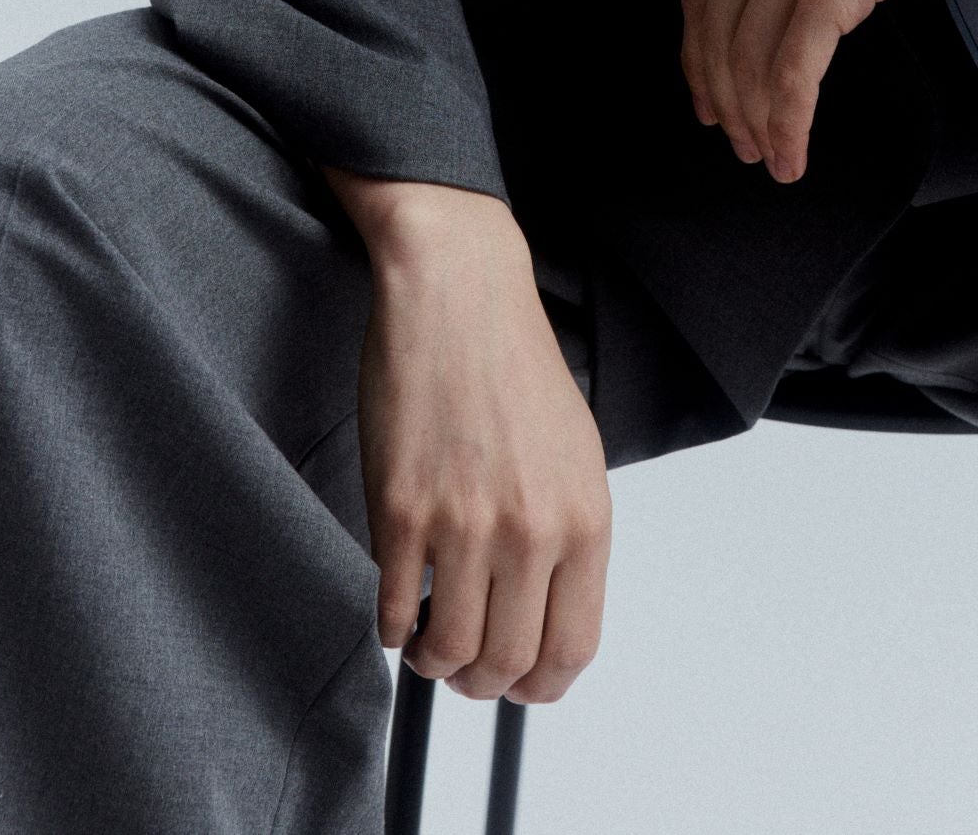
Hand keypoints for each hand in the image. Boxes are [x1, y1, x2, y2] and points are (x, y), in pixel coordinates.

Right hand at [322, 173, 610, 703]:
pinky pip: (392, 611)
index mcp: (585, 518)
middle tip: (464, 662)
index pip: (572, 649)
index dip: (540, 683)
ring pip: (450, 651)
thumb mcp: (574, 454)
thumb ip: (566, 536)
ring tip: (428, 637)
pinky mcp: (402, 511)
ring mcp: (464, 524)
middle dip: (482, 680)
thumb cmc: (514, 366)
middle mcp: (532, 530)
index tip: (519, 682)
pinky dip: (392, 626)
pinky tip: (398, 601)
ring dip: (435, 660)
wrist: (459, 295)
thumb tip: (543, 613)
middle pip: (508, 664)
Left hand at [680, 0, 977, 184]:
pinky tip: (794, 151)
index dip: (700, 62)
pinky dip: (788, 125)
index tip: (709, 98)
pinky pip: (792, 77)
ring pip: (748, 68)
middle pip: (716, 43)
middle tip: (743, 144)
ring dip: (757, 126)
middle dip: (725, 105)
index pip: (700, 2)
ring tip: (771, 159)